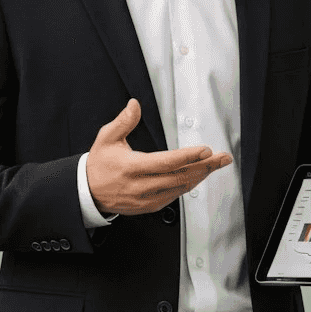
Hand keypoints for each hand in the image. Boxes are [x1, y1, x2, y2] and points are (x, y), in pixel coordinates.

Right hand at [86, 98, 232, 215]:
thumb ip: (123, 122)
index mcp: (131, 167)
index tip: (205, 150)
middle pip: (179, 177)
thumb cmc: (99, 164)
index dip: (187, 157)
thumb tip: (134, 105)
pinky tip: (199, 175)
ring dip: (201, 176)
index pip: (165, 163)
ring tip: (217, 164)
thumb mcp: (106, 138)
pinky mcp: (149, 207)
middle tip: (223, 158)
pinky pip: (174, 196)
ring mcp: (145, 199)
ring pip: (179, 188)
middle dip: (204, 167)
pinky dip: (188, 185)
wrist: (87, 192)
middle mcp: (140, 186)